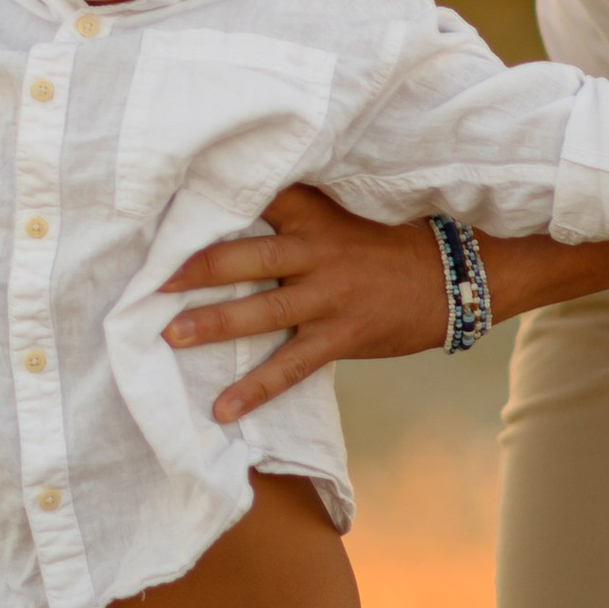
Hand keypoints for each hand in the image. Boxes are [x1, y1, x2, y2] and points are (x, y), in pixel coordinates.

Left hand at [159, 184, 449, 421]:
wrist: (455, 278)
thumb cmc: (387, 247)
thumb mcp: (342, 219)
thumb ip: (294, 219)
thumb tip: (232, 225)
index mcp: (315, 216)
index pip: (258, 199)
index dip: (215, 202)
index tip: (170, 209)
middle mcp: (319, 253)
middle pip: (248, 258)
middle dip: (198, 270)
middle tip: (153, 282)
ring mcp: (330, 297)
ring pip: (261, 312)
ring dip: (213, 325)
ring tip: (169, 337)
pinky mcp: (341, 337)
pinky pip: (290, 367)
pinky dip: (255, 390)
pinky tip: (222, 409)